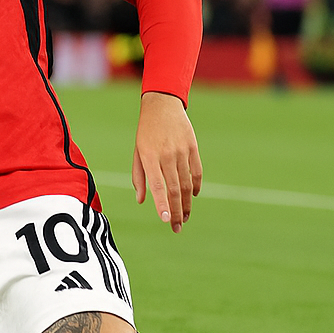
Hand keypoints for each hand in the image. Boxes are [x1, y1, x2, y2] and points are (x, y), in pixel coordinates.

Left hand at [132, 91, 202, 232]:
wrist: (162, 105)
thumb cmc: (146, 132)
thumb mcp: (137, 152)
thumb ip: (139, 177)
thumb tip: (141, 201)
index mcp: (149, 156)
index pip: (157, 185)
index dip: (162, 204)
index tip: (165, 220)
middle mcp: (166, 154)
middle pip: (175, 189)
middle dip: (176, 211)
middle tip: (176, 227)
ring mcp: (181, 150)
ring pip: (187, 184)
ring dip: (186, 204)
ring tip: (184, 217)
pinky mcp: (192, 147)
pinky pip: (196, 172)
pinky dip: (195, 187)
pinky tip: (192, 197)